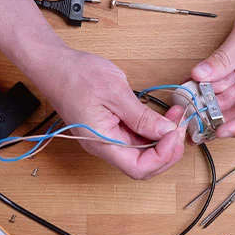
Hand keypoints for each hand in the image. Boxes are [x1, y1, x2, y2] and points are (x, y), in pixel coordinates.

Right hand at [37, 48, 185, 179]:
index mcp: (102, 142)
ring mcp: (107, 139)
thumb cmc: (76, 76)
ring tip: (175, 117)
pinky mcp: (111, 129)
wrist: (55, 66)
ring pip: (142, 153)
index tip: (174, 133)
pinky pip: (136, 139)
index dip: (163, 156)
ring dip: (163, 139)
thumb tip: (166, 131)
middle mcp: (104, 146)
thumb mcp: (115, 91)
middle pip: (143, 165)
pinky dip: (153, 131)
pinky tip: (163, 117)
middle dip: (168, 149)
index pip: (139, 168)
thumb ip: (141, 116)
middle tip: (180, 125)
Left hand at [191, 0, 234, 137]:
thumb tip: (200, 76)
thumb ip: (224, 58)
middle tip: (195, 124)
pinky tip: (193, 86)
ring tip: (189, 104)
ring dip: (211, 101)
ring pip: (231, 96)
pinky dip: (211, 84)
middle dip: (219, 117)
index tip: (221, 131)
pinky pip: (226, 81)